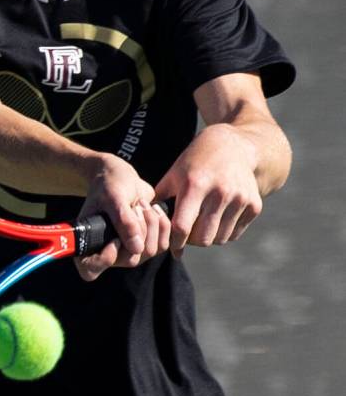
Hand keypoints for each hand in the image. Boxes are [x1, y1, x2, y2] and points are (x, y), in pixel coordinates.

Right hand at [75, 155, 170, 279]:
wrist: (121, 177)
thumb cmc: (108, 185)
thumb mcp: (114, 197)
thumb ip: (123, 221)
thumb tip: (137, 248)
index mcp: (89, 243)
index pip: (90, 270)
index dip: (104, 260)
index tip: (115, 239)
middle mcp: (108, 252)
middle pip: (131, 259)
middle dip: (138, 230)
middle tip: (133, 208)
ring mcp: (129, 250)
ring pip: (149, 251)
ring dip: (150, 224)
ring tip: (141, 205)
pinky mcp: (146, 244)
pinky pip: (162, 244)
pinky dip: (162, 224)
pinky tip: (153, 209)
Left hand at [155, 124, 261, 258]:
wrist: (234, 145)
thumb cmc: (197, 159)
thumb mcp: (175, 171)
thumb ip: (160, 195)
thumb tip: (141, 218)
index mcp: (195, 184)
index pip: (182, 227)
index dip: (175, 243)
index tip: (172, 250)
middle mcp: (219, 192)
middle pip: (203, 238)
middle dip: (192, 242)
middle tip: (186, 236)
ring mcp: (239, 199)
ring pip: (220, 239)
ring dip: (208, 238)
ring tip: (200, 226)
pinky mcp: (254, 204)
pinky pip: (235, 233)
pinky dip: (224, 232)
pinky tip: (217, 220)